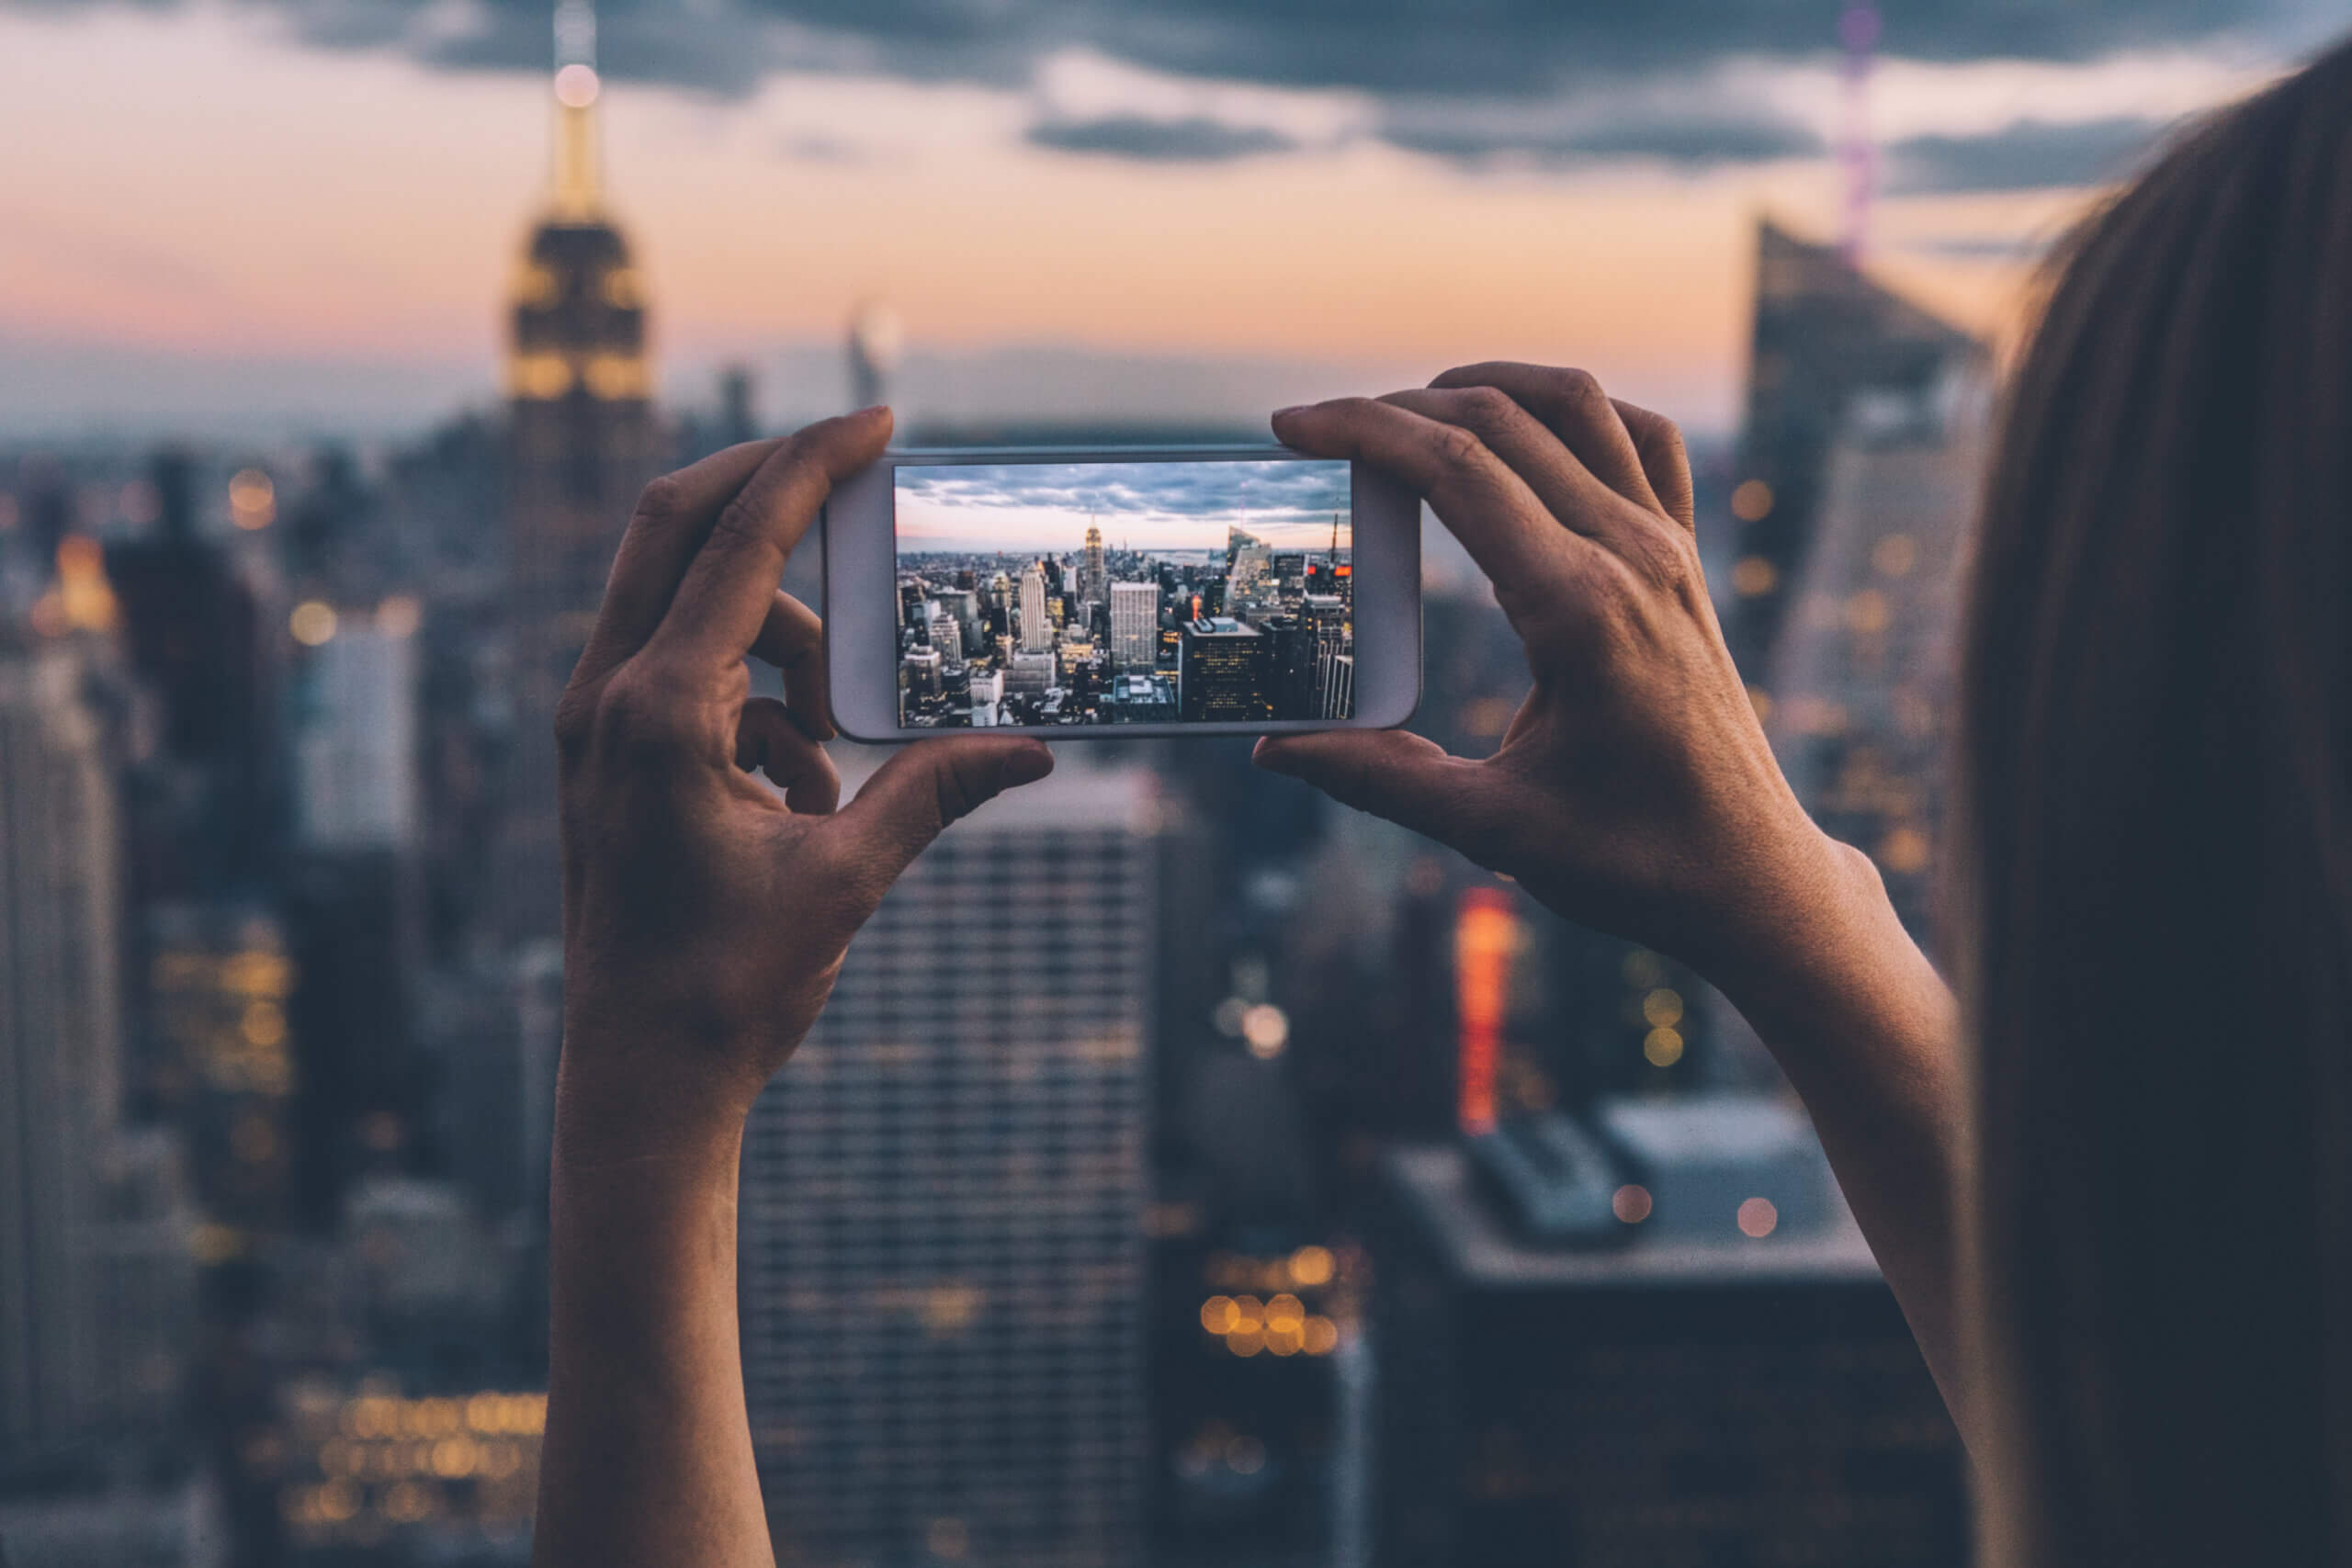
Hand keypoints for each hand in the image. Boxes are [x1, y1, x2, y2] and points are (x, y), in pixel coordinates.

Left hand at [551, 407, 1052, 1160]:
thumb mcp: (848, 879)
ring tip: (841, 727)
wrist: (641, 1081)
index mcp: (657, 713)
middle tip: (860, 474)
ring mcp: (594, 724)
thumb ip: (934, 791)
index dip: (812, 465)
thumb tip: (1035, 750)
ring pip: (687, 602)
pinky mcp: (605, 753)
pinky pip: (686, 670)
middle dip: (772, 487)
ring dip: (779, 627)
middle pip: (678, 526)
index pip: (737, 541)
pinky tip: (804, 788)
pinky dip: (755, 693)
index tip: (877, 420)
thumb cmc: (727, 988)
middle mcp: (606, 700)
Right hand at [1255, 364, 1864, 983]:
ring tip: (1410, 409)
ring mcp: (1669, 551)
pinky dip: (1577, 412)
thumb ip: (1377, 780)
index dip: (1365, 430)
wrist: (1749, 879)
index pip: (1456, 470)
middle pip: (1501, 422)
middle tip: (1320, 428)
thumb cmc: (1632, 861)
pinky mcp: (1687, 562)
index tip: (1294, 426)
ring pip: (1579, 406)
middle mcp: (1631, 558)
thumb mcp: (1491, 828)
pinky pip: (1643, 441)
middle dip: (1396, 408)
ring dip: (1487, 386)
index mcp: (1579, 610)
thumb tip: (1275, 750)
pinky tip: (1524, 430)